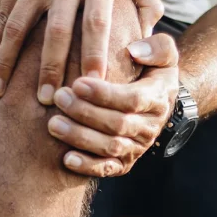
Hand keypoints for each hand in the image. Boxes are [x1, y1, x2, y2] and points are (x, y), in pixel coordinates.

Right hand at [0, 0, 163, 102]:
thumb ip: (146, 5)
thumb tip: (148, 46)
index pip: (97, 23)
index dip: (94, 54)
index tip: (93, 86)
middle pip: (57, 30)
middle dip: (50, 67)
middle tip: (46, 101)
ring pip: (19, 25)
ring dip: (8, 62)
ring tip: (0, 93)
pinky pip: (2, 13)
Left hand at [46, 33, 180, 176]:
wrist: (157, 99)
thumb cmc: (151, 68)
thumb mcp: (163, 52)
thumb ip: (157, 47)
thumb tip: (135, 51)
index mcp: (158, 98)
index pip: (132, 100)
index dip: (105, 94)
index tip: (78, 83)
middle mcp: (150, 127)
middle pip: (117, 125)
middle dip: (86, 112)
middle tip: (59, 97)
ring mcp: (137, 147)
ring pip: (110, 147)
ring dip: (80, 137)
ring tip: (53, 124)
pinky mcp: (125, 162)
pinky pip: (108, 169)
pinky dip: (88, 166)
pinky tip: (66, 158)